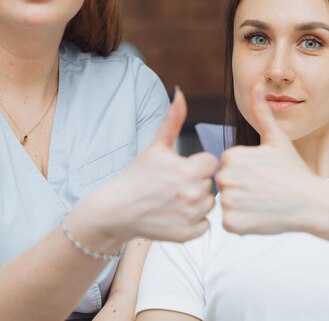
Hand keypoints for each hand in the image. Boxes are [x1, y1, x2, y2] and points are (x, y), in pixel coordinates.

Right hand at [88, 88, 216, 242]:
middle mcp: (192, 194)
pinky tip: (176, 214)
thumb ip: (173, 119)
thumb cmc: (137, 175)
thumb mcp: (156, 146)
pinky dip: (194, 221)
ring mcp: (190, 216)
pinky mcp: (187, 234)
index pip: (211, 163)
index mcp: (188, 171)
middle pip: (210, 183)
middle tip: (173, 185)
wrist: (117, 210)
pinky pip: (205, 224)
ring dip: (197, 201)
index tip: (180, 168)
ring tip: (174, 199)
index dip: (197, 163)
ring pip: (209, 204)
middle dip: (196, 182)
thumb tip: (180, 92)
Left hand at [216, 83, 322, 234]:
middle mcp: (225, 177)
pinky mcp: (232, 223)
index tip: (263, 174)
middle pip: (226, 184)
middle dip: (242, 188)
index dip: (247, 171)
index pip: (229, 165)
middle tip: (264, 189)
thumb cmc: (294, 170)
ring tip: (263, 201)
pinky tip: (260, 215)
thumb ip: (261, 112)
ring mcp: (228, 201)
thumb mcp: (276, 139)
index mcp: (231, 156)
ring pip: (227, 204)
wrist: (310, 202)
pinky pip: (230, 223)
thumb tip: (257, 85)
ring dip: (242, 206)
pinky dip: (243, 222)